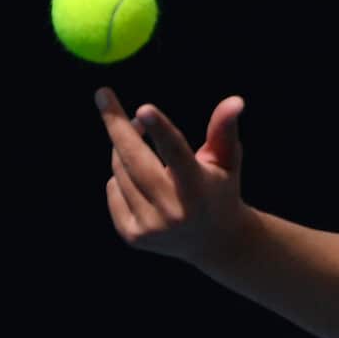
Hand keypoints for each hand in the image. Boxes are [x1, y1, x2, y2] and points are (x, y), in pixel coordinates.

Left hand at [96, 87, 250, 264]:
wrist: (214, 242)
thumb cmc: (220, 189)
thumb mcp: (227, 159)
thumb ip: (224, 129)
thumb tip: (235, 100)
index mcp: (198, 190)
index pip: (177, 154)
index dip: (161, 130)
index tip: (143, 108)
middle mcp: (173, 212)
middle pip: (135, 160)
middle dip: (117, 124)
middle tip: (103, 95)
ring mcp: (150, 228)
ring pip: (120, 171)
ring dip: (124, 151)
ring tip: (144, 148)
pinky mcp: (132, 236)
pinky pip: (113, 189)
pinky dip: (121, 178)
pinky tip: (143, 185)